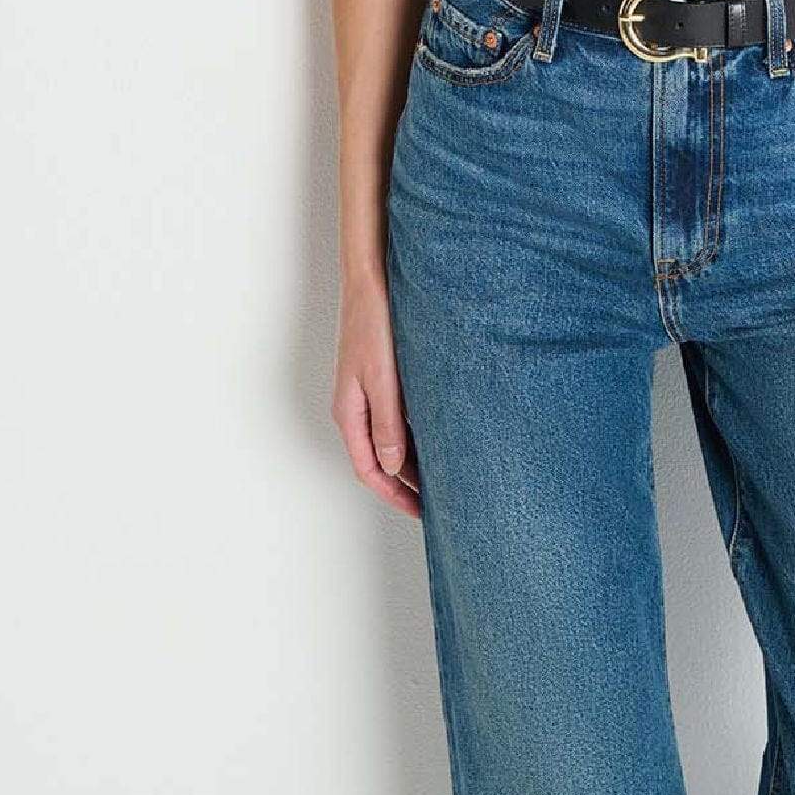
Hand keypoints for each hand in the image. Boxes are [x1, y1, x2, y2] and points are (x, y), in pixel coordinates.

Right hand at [332, 278, 420, 518]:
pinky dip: (415, 432)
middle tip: (438, 500)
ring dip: (412, 458)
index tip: (421, 512)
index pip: (369, 470)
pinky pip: (397, 416)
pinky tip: (438, 434)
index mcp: (350, 413)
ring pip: (390, 437)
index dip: (394, 495)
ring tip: (443, 474)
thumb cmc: (373, 325)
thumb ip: (387, 423)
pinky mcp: (382, 376)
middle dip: (406, 482)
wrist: (371, 282)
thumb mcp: (382, 379)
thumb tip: (391, 465)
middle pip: (380, 458)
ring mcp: (368, 392)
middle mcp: (357, 407)